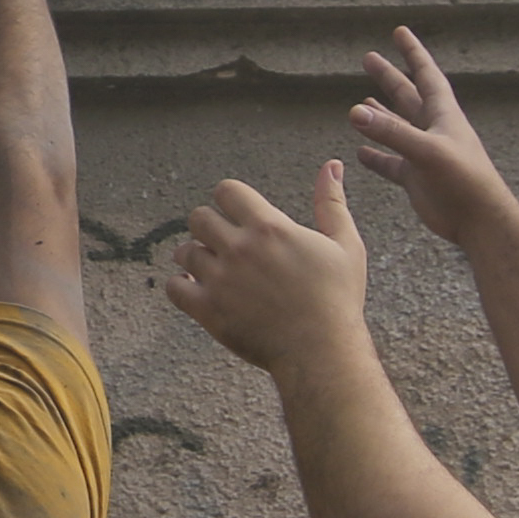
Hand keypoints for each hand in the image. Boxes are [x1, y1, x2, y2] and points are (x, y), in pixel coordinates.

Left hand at [160, 160, 369, 371]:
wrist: (321, 351)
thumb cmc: (337, 299)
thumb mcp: (344, 245)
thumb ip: (331, 203)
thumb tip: (332, 166)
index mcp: (269, 227)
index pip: (226, 191)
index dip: (229, 199)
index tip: (237, 213)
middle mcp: (239, 248)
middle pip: (198, 217)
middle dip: (210, 226)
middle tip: (225, 243)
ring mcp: (220, 279)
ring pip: (184, 251)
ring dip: (195, 256)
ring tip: (214, 268)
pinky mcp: (207, 310)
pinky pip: (174, 287)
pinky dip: (181, 286)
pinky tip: (198, 289)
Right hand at [342, 27, 518, 249]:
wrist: (479, 220)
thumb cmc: (464, 182)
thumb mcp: (427, 151)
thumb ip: (392, 132)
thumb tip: (355, 111)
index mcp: (442, 115)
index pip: (426, 74)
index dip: (413, 52)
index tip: (400, 31)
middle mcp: (433, 130)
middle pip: (406, 96)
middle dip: (389, 77)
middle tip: (369, 58)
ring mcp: (423, 153)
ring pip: (396, 128)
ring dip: (380, 115)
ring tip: (360, 102)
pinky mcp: (416, 177)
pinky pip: (391, 162)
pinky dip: (376, 156)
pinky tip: (360, 152)